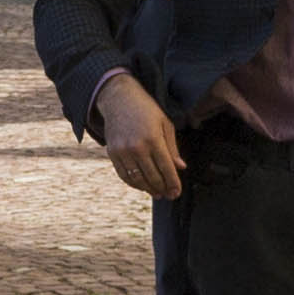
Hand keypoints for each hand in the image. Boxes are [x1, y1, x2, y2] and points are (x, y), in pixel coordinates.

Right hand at [94, 73, 189, 203]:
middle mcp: (137, 147)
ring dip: (149, 189)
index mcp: (153, 139)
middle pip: (152, 177)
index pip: (166, 168)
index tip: (177, 192)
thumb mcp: (165, 124)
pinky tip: (142, 186)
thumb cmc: (146, 110)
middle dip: (163, 189)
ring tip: (157, 193)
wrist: (119, 99)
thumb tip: (180, 167)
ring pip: (138, 179)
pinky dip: (133, 184)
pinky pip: (124, 175)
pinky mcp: (113, 153)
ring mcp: (123, 151)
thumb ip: (172, 148)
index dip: (173, 183)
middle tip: (169, 195)